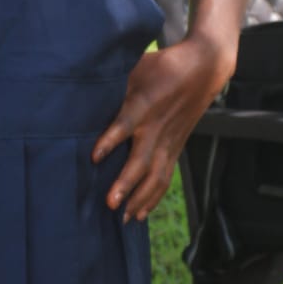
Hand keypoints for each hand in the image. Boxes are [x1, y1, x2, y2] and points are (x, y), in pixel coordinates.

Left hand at [92, 33, 233, 222]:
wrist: (204, 68)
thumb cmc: (162, 66)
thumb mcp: (135, 67)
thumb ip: (112, 83)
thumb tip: (78, 90)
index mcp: (144, 104)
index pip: (126, 124)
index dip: (111, 140)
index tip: (95, 156)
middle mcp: (156, 126)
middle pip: (142, 159)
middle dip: (126, 183)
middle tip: (111, 203)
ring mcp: (169, 140)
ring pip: (156, 175)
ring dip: (140, 198)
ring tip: (124, 217)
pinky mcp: (175, 148)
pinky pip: (164, 177)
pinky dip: (153, 197)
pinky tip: (141, 213)